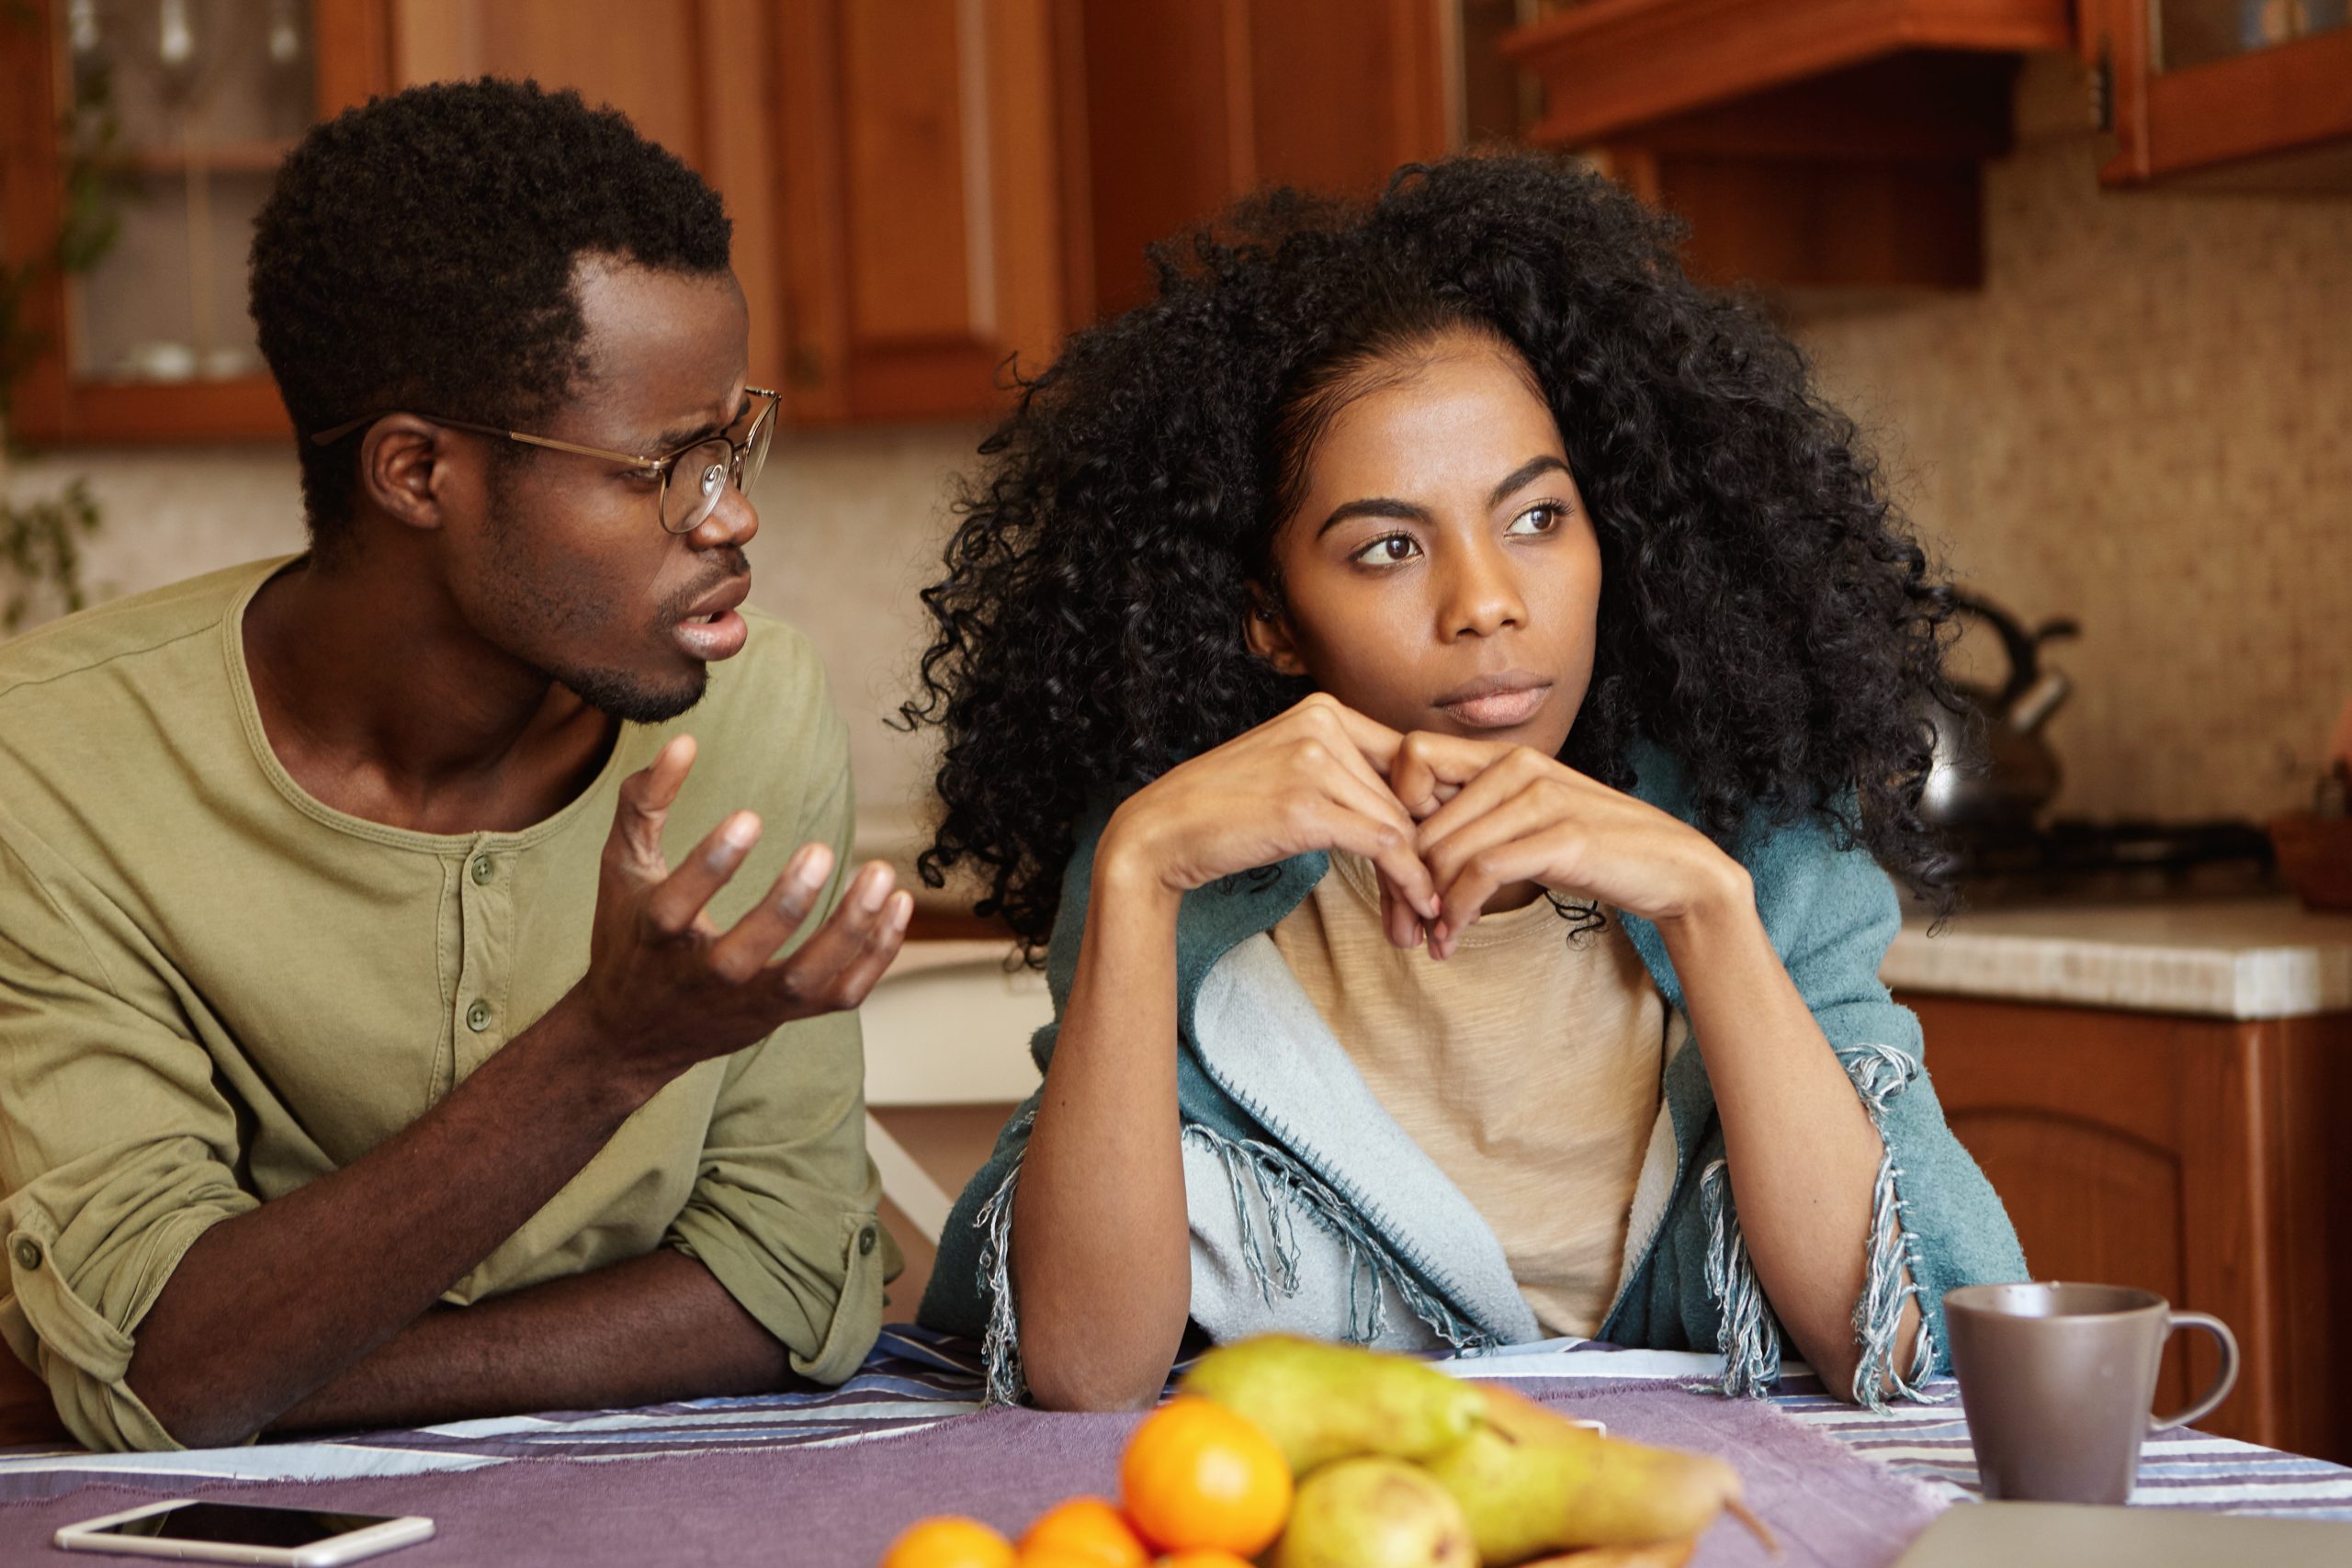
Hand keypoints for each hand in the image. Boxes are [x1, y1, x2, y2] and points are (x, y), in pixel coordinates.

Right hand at [571, 735, 910, 1085]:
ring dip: (849, 932)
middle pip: (744, 954)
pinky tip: (897, 906)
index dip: (712, 863)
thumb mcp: (623, 868)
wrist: (632, 1034)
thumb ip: (645, 803)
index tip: (749, 815)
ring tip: (882, 874)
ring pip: (805, 981)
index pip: (677, 907)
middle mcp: (702, 978)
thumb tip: (684, 741)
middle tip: (821, 850)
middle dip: (786, 904)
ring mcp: (749, 1002)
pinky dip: (876, 957)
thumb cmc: (630, 937)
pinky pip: (841, 995)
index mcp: (654, 937)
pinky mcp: (785, 1015)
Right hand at [1099, 694, 1440, 947]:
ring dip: (1417, 878)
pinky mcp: (1305, 806)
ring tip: (1420, 918)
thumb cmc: (1224, 808)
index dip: (1430, 812)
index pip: (1405, 759)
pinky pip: (1383, 845)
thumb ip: (1343, 771)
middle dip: (1424, 853)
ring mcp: (1312, 761)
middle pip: (1405, 796)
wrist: (1162, 831)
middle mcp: (1322, 723)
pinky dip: (1408, 882)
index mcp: (1322, 708)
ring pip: (1400, 824)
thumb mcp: (1288, 768)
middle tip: (1431, 902)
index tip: (1440, 856)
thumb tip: (1410, 808)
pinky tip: (1417, 908)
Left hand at [1391, 732, 1744, 956]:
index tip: (1404, 861)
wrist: (1672, 868)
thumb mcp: (1524, 822)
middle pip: (1420, 817)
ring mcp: (1541, 797)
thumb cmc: (1590, 848)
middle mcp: (1518, 765)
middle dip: (1404, 879)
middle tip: (1406, 924)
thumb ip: (1473, 819)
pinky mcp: (1562, 836)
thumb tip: (1407, 846)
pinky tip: (1453, 939)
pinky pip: (1481, 873)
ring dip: (1429, 906)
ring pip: (1445, 850)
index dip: (1394, 809)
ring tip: (1432, 938)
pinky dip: (1457, 912)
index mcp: (1503, 755)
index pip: (1412, 757)